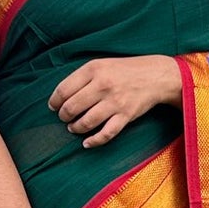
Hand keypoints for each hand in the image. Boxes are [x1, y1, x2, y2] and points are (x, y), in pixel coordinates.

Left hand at [48, 55, 180, 147]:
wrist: (155, 75)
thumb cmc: (124, 70)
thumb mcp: (101, 64)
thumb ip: (82, 77)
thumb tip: (60, 97)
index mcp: (94, 69)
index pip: (64, 89)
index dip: (54, 101)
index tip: (53, 106)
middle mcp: (103, 85)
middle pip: (72, 107)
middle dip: (63, 116)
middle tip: (64, 117)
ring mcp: (115, 102)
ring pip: (86, 122)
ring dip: (75, 128)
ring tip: (73, 127)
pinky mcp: (126, 115)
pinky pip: (106, 133)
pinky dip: (94, 141)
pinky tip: (86, 143)